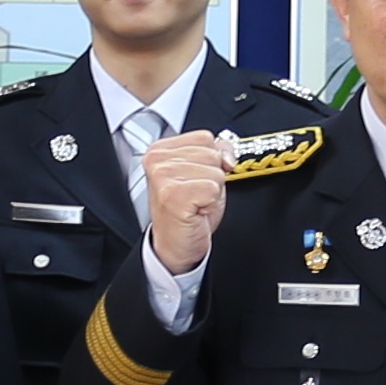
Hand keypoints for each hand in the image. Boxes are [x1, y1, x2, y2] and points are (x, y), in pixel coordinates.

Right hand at [145, 129, 233, 274]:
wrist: (176, 246)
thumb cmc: (188, 213)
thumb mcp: (203, 174)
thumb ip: (216, 153)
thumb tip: (227, 155)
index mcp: (161, 150)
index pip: (205, 137)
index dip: (212, 161)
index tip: (197, 180)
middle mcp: (158, 160)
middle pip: (212, 153)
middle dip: (212, 178)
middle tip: (196, 196)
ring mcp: (163, 176)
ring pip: (215, 171)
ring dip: (212, 192)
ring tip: (196, 204)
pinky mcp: (173, 194)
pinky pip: (213, 188)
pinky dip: (211, 204)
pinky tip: (196, 211)